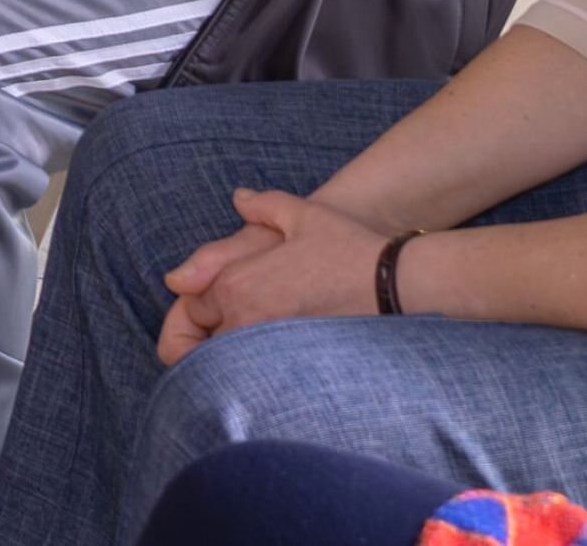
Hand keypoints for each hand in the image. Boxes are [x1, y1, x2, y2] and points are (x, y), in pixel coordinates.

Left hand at [154, 188, 394, 362]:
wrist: (397, 284)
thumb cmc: (347, 247)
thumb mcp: (301, 215)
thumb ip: (261, 206)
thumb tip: (239, 200)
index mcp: (237, 284)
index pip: (189, 309)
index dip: (190, 313)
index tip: (204, 316)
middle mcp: (246, 320)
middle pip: (198, 351)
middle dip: (197, 349)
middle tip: (207, 350)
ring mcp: (270, 349)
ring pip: (225, 372)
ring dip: (223, 367)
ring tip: (238, 363)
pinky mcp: (297, 371)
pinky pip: (258, 385)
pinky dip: (253, 382)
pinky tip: (268, 375)